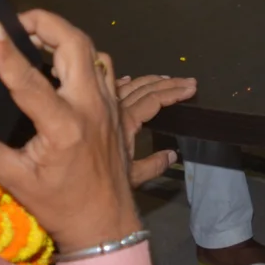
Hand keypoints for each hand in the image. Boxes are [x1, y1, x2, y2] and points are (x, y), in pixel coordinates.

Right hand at [0, 10, 139, 252]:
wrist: (106, 221)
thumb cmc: (60, 203)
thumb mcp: (18, 180)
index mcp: (64, 125)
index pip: (30, 79)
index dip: (8, 52)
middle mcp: (91, 106)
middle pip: (76, 44)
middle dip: (47, 24)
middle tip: (18, 24)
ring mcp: (109, 103)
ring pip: (94, 51)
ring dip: (65, 38)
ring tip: (36, 38)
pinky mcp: (117, 106)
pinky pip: (104, 67)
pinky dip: (82, 55)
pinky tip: (62, 62)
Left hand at [106, 71, 196, 185]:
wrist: (73, 186)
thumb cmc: (98, 184)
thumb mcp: (131, 177)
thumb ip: (153, 165)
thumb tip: (171, 155)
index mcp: (126, 122)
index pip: (154, 100)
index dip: (173, 92)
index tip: (191, 88)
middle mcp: (115, 110)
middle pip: (144, 89)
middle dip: (168, 83)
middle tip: (187, 81)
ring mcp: (104, 109)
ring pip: (129, 86)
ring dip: (149, 81)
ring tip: (165, 78)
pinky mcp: (95, 112)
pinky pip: (109, 90)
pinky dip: (122, 84)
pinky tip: (127, 80)